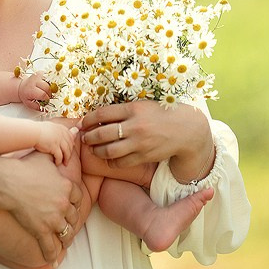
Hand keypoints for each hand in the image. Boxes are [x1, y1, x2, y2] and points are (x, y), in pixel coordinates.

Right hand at [3, 153, 85, 262]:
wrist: (8, 182)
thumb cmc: (24, 167)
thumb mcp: (45, 157)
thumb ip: (58, 152)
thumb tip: (73, 134)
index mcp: (67, 187)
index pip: (78, 197)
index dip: (76, 202)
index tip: (74, 205)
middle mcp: (63, 204)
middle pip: (73, 216)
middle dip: (72, 221)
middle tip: (70, 224)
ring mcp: (53, 219)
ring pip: (66, 232)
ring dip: (66, 238)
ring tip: (65, 243)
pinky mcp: (41, 230)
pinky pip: (50, 246)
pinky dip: (52, 255)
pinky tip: (54, 261)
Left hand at [18, 70, 50, 111]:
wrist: (21, 86)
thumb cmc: (26, 96)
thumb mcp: (29, 104)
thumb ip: (38, 107)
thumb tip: (48, 110)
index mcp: (30, 89)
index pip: (43, 94)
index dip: (47, 99)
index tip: (46, 101)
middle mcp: (34, 80)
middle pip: (48, 88)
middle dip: (49, 94)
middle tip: (47, 97)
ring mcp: (38, 75)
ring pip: (49, 83)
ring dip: (50, 88)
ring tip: (44, 91)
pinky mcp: (41, 72)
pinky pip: (49, 78)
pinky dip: (49, 83)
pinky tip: (44, 86)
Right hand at [35, 121, 78, 164]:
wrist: (31, 132)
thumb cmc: (37, 130)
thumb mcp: (50, 126)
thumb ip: (57, 130)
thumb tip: (62, 131)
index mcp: (60, 128)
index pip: (70, 136)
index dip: (71, 143)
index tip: (72, 147)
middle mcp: (61, 134)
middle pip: (70, 144)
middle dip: (70, 152)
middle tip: (68, 158)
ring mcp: (59, 140)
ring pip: (67, 151)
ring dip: (66, 158)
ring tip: (65, 163)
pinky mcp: (54, 147)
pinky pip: (60, 156)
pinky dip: (59, 160)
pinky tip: (57, 163)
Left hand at [80, 101, 212, 181]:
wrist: (185, 129)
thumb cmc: (160, 114)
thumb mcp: (142, 106)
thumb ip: (122, 111)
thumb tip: (98, 118)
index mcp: (133, 109)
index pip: (101, 114)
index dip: (87, 119)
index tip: (82, 123)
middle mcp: (135, 126)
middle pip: (101, 134)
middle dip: (88, 137)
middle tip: (84, 138)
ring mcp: (139, 143)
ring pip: (108, 151)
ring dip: (96, 151)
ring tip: (93, 149)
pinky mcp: (144, 156)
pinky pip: (121, 162)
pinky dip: (111, 162)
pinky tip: (109, 158)